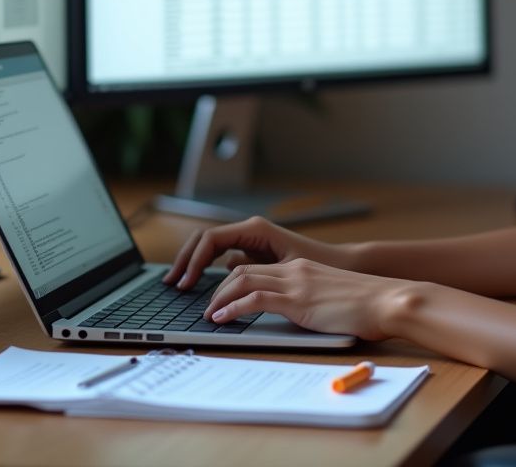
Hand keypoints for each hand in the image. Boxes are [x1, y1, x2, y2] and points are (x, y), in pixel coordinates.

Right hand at [161, 216, 349, 289]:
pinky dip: (207, 269)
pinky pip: (222, 257)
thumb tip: (226, 274)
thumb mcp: (286, 269)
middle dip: (185, 260)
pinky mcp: (254, 253)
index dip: (193, 261)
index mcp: (255, 230)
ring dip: (193, 264)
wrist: (344, 266)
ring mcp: (250, 241)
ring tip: (179, 285)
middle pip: (204, 241)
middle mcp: (250, 231)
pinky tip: (199, 286)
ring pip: (211, 248)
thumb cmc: (320, 265)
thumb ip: (257, 272)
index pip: (210, 239)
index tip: (184, 283)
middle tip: (170, 284)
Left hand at [204, 259, 414, 340]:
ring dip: (219, 299)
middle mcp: (295, 270)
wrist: (388, 301)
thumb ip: (311, 300)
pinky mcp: (298, 301)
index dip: (232, 281)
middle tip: (206, 307)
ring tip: (208, 315)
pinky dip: (232, 309)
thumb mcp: (332, 298)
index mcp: (303, 268)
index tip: (219, 298)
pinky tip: (221, 319)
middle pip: (242, 271)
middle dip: (218, 289)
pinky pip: (254, 299)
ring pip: (242, 280)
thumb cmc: (368, 306)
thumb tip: (300, 314)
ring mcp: (296, 283)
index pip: (256, 268)